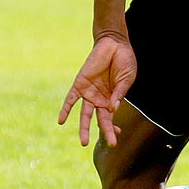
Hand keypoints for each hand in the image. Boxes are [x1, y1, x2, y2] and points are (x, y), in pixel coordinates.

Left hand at [58, 33, 136, 147]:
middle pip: (100, 120)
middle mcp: (99, 99)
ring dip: (84, 128)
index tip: (116, 138)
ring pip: (85, 114)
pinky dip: (66, 110)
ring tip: (84, 142)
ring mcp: (89, 93)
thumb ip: (119, 93)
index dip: (113, 129)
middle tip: (111, 144)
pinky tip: (61, 121)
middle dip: (106, 132)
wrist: (114, 44)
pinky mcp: (80, 84)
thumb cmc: (124, 61)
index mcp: (112, 99)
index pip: (111, 119)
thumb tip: (113, 110)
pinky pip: (71, 99)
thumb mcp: (126, 79)